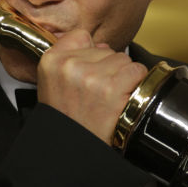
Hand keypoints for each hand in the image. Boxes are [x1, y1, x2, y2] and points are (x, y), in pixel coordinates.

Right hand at [36, 29, 147, 144]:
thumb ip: (71, 59)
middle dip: (107, 69)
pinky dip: (136, 83)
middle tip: (97, 94)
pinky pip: (136, 70)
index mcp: (51, 61)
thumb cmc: (66, 119)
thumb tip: (101, 46)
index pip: (81, 36)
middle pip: (105, 49)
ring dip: (122, 77)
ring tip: (108, 98)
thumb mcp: (53, 85)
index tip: (87, 70)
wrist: (73, 150)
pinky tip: (122, 98)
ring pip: (122, 59)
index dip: (90, 53)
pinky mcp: (112, 87)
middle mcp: (69, 65)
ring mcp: (91, 75)